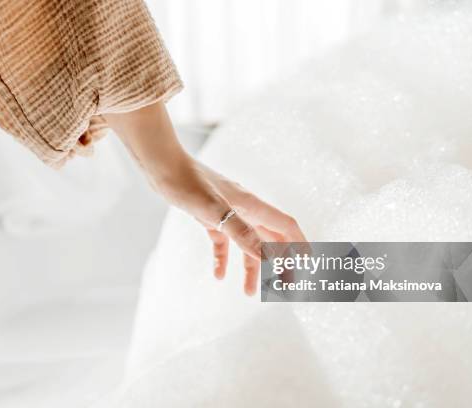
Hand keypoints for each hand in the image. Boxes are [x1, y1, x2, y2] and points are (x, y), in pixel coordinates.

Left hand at [158, 159, 305, 294]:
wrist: (162, 166)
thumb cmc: (187, 182)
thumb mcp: (213, 210)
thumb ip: (240, 232)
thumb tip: (266, 256)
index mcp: (251, 204)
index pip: (285, 226)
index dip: (300, 244)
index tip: (309, 265)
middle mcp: (244, 208)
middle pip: (270, 239)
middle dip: (279, 263)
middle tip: (282, 288)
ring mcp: (228, 212)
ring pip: (246, 244)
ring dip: (250, 268)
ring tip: (248, 292)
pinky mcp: (210, 216)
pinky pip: (223, 242)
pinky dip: (223, 258)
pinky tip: (218, 275)